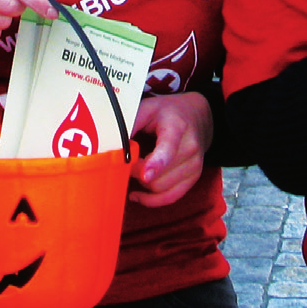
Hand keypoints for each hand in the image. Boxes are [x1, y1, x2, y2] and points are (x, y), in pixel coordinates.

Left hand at [127, 92, 213, 207]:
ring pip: (161, 189)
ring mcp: (194, 165)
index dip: (156, 163)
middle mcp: (190, 148)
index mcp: (177, 127)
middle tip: (127, 161)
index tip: (143, 174)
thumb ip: (130, 123)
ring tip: (135, 169)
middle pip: (158, 175)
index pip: (168, 148)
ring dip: (142, 183)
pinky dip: (152, 200)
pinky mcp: (193, 178)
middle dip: (136, 172)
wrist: (196, 115)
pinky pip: (171, 197)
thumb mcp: (148, 107)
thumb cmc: (167, 113)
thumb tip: (111, 143)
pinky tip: (138, 194)